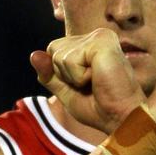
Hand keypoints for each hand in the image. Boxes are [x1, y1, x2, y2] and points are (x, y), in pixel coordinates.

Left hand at [30, 28, 145, 133]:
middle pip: (53, 50)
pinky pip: (69, 60)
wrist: (122, 119)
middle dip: (65, 74)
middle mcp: (97, 35)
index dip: (61, 74)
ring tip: (96, 82)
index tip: (86, 84)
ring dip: (73, 77)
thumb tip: (33, 54)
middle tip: (92, 84)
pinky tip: (98, 79)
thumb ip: (49, 73)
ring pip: (59, 55)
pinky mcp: (101, 43)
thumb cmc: (101, 108)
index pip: (53, 50)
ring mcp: (100, 37)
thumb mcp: (67, 91)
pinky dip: (78, 77)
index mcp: (91, 43)